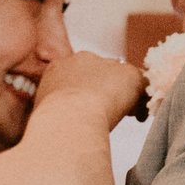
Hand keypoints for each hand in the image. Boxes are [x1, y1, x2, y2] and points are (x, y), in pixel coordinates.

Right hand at [31, 48, 146, 130]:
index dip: (85, 90)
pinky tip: (139, 118)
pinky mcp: (129, 74)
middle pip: (101, 71)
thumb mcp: (42, 111)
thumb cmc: (51, 125)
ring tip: (128, 116)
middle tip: (110, 111)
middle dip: (106, 89)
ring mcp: (107, 65)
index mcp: (59, 67)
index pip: (77, 73)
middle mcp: (83, 59)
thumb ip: (51, 107)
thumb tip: (51, 121)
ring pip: (122, 77)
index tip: (87, 106)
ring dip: (124, 94)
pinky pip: (142, 85)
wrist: (68, 120)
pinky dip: (142, 102)